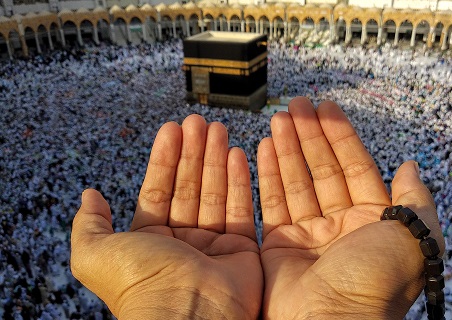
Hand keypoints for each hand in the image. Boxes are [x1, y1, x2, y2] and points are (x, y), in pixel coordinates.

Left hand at [71, 115, 262, 318]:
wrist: (185, 316)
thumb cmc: (139, 284)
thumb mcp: (95, 253)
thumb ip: (89, 223)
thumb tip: (89, 194)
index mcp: (150, 239)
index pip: (158, 189)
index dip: (164, 158)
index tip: (171, 128)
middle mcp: (181, 240)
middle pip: (189, 185)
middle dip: (192, 151)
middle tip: (197, 121)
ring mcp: (212, 244)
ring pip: (214, 192)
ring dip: (214, 158)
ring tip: (216, 128)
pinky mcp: (240, 250)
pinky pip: (240, 208)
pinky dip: (238, 180)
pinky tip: (236, 153)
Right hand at [257, 98, 444, 318]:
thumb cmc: (375, 284)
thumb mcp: (412, 236)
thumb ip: (415, 199)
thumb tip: (411, 167)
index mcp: (373, 222)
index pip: (354, 167)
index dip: (341, 136)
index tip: (327, 108)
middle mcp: (341, 226)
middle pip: (322, 169)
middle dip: (310, 135)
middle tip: (297, 105)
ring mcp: (309, 235)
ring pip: (296, 181)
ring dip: (287, 148)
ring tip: (279, 119)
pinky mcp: (280, 245)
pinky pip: (273, 202)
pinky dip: (268, 174)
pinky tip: (265, 147)